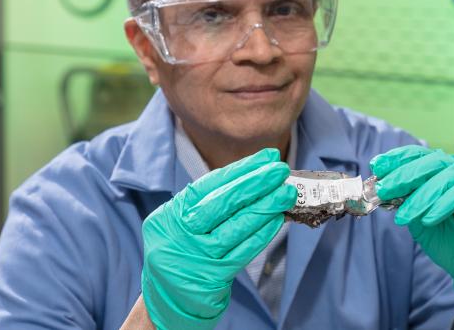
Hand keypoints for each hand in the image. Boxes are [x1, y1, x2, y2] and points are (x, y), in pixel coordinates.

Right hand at [141, 148, 296, 329]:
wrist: (167, 295)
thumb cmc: (182, 247)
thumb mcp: (180, 220)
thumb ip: (208, 201)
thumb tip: (254, 177)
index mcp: (173, 213)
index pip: (209, 185)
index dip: (241, 169)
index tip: (267, 158)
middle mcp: (181, 233)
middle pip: (222, 203)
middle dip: (255, 183)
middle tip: (280, 170)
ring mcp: (196, 257)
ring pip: (236, 228)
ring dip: (265, 208)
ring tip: (287, 193)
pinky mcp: (212, 277)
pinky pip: (242, 252)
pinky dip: (261, 234)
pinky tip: (277, 219)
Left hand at [371, 145, 453, 302]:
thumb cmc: (452, 241)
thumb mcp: (420, 219)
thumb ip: (406, 201)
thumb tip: (383, 188)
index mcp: (443, 169)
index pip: (417, 156)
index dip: (396, 159)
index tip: (376, 166)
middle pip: (429, 163)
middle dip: (403, 176)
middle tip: (384, 190)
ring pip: (443, 178)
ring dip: (420, 197)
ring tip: (405, 217)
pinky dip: (442, 205)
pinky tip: (430, 220)